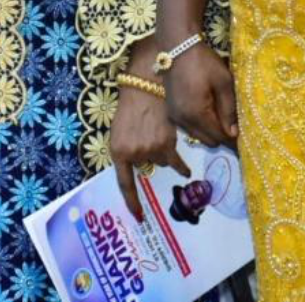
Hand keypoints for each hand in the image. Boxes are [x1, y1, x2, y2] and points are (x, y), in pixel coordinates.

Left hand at [109, 83, 188, 221]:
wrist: (144, 88)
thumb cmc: (130, 110)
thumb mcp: (119, 133)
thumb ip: (126, 152)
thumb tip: (140, 167)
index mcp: (118, 153)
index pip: (125, 184)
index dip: (132, 202)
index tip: (139, 216)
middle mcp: (135, 155)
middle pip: (147, 165)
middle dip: (149, 155)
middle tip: (148, 136)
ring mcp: (151, 150)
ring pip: (162, 160)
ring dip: (162, 150)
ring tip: (158, 131)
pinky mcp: (167, 143)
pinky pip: (175, 161)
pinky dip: (180, 166)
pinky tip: (186, 172)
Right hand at [164, 43, 237, 148]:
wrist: (177, 48)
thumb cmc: (204, 62)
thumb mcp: (223, 82)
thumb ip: (228, 108)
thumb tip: (234, 133)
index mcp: (196, 114)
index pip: (218, 137)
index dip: (233, 141)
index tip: (245, 143)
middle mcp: (183, 121)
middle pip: (208, 140)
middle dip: (223, 137)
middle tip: (237, 127)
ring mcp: (175, 117)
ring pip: (198, 135)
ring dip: (211, 131)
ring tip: (225, 118)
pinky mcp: (171, 111)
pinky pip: (189, 127)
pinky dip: (201, 125)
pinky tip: (210, 111)